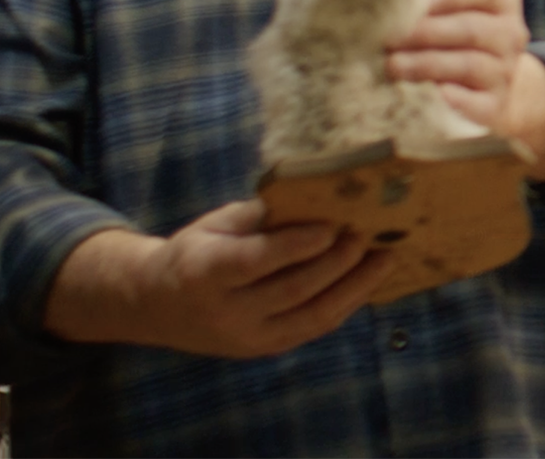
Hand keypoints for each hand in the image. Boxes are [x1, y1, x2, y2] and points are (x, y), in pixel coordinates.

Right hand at [45, 199, 393, 357]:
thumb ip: (257, 216)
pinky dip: (346, 304)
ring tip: (385, 257)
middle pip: (292, 290)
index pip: (255, 262)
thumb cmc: (194, 252)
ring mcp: (248, 338)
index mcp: (205, 273)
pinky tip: (368, 280)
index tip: (332, 224)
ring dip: (354, 287)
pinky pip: (314, 328)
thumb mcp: (213, 225)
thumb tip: (313, 194)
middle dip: (336, 263)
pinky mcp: (266, 350)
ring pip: (311, 316)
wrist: (158, 307)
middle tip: (368, 234)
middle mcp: (226, 312)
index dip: (296, 245)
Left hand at [386, 0, 528, 126]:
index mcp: (503, 0)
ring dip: (427, 64)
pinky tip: (424, 96)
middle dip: (425, 32)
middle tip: (387, 36)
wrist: (493, 84)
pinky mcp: (496, 108)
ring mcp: (505, 73)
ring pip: (469, 65)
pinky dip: (452, 100)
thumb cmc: (466, 29)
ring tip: (391, 65)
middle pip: (470, 29)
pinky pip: (476, 105)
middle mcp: (511, 35)